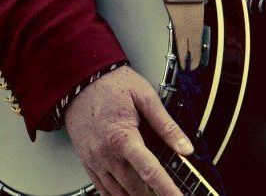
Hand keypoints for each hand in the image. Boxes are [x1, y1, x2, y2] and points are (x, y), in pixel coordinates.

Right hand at [62, 66, 190, 195]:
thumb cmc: (113, 85)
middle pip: (134, 187)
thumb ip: (166, 126)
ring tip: (150, 195)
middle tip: (167, 194)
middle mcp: (107, 154)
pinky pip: (100, 188)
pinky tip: (127, 195)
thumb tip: (185, 147)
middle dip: (152, 194)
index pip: (150, 171)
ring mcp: (94, 160)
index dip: (166, 189)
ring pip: (117, 192)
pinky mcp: (87, 161)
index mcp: (123, 137)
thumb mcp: (145, 97)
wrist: (79, 80)